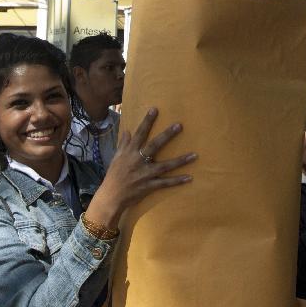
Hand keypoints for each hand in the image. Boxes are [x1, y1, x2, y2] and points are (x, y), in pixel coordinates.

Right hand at [86, 108, 196, 229]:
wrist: (111, 197)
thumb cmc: (113, 176)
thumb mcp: (116, 158)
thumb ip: (123, 144)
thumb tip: (127, 131)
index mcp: (130, 152)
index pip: (139, 134)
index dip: (147, 122)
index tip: (155, 109)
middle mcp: (138, 161)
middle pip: (154, 146)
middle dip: (167, 135)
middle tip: (179, 125)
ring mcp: (145, 174)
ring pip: (165, 166)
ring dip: (181, 160)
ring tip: (195, 155)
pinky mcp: (150, 186)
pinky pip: (166, 183)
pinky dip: (177, 181)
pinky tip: (189, 177)